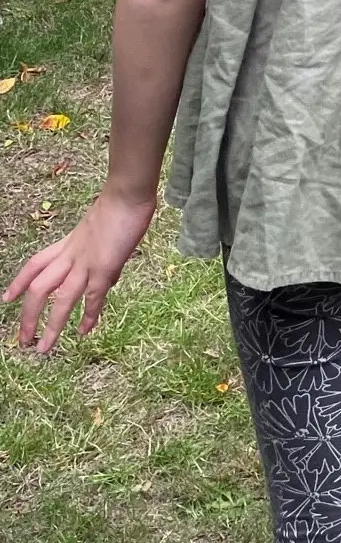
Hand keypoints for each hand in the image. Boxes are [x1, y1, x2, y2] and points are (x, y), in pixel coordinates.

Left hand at [4, 186, 156, 353]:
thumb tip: (107, 273)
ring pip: (60, 299)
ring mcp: (86, 263)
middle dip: (28, 316)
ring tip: (44, 348)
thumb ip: (99, 251)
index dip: (18, 282)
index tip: (7, 298)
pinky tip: (84, 332)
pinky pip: (92, 297)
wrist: (126, 194)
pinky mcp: (104, 268)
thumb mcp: (100, 229)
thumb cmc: (119, 204)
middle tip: (22, 339)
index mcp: (68, 244)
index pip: (35, 264)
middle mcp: (71, 256)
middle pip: (39, 288)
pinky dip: (88, 316)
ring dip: (51, 326)